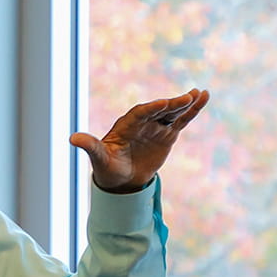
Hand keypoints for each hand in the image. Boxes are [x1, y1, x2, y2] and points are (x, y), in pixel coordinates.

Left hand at [69, 87, 209, 192]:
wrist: (121, 182)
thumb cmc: (107, 169)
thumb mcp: (99, 159)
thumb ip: (90, 147)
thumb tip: (72, 138)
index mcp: (125, 126)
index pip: (139, 114)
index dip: (150, 108)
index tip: (162, 104)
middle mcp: (141, 123)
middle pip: (158, 110)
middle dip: (172, 104)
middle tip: (186, 97)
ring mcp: (155, 127)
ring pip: (172, 113)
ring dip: (185, 104)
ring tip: (198, 94)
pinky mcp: (167, 134)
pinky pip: (181, 121)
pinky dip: (192, 111)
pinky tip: (203, 97)